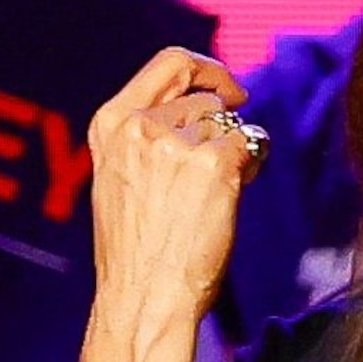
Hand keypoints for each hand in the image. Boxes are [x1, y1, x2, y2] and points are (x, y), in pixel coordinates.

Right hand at [86, 47, 260, 339]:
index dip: (207, 69)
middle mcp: (140, 125)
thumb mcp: (121, 180)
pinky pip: (251, 144)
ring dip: (233, 152)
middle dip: (220, 130)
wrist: (145, 298)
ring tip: (214, 195)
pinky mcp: (214, 163)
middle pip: (204, 101)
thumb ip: (147, 140)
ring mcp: (175, 142)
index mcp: (110, 124)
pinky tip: (234, 194)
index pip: (168, 63)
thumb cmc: (137, 254)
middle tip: (218, 173)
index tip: (229, 90)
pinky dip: (252, 165)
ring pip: (227, 125)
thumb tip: (202, 113)